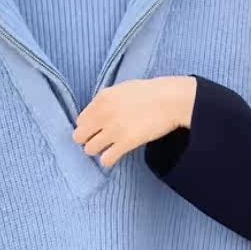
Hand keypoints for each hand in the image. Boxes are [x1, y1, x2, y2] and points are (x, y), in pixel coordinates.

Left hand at [72, 76, 196, 168]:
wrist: (171, 100)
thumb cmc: (151, 93)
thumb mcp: (122, 89)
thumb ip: (106, 100)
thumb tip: (98, 112)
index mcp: (102, 98)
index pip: (80, 120)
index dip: (88, 127)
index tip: (97, 129)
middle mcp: (103, 114)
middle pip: (79, 136)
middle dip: (88, 140)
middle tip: (100, 140)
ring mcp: (113, 129)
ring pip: (90, 149)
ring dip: (98, 151)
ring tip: (109, 148)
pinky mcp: (126, 143)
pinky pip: (106, 159)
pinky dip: (109, 160)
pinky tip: (115, 156)